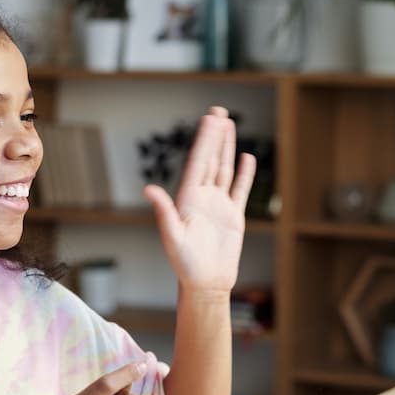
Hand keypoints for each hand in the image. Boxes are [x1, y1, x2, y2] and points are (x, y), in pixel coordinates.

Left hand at [143, 106, 256, 293]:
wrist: (205, 283)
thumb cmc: (185, 264)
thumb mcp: (172, 236)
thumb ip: (163, 211)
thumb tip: (148, 189)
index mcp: (187, 199)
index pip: (197, 163)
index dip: (204, 140)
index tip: (209, 120)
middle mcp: (202, 197)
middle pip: (210, 160)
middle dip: (214, 136)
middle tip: (218, 111)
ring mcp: (219, 205)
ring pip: (223, 169)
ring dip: (226, 148)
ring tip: (229, 125)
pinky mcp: (233, 216)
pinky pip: (239, 190)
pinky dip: (244, 174)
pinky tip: (246, 157)